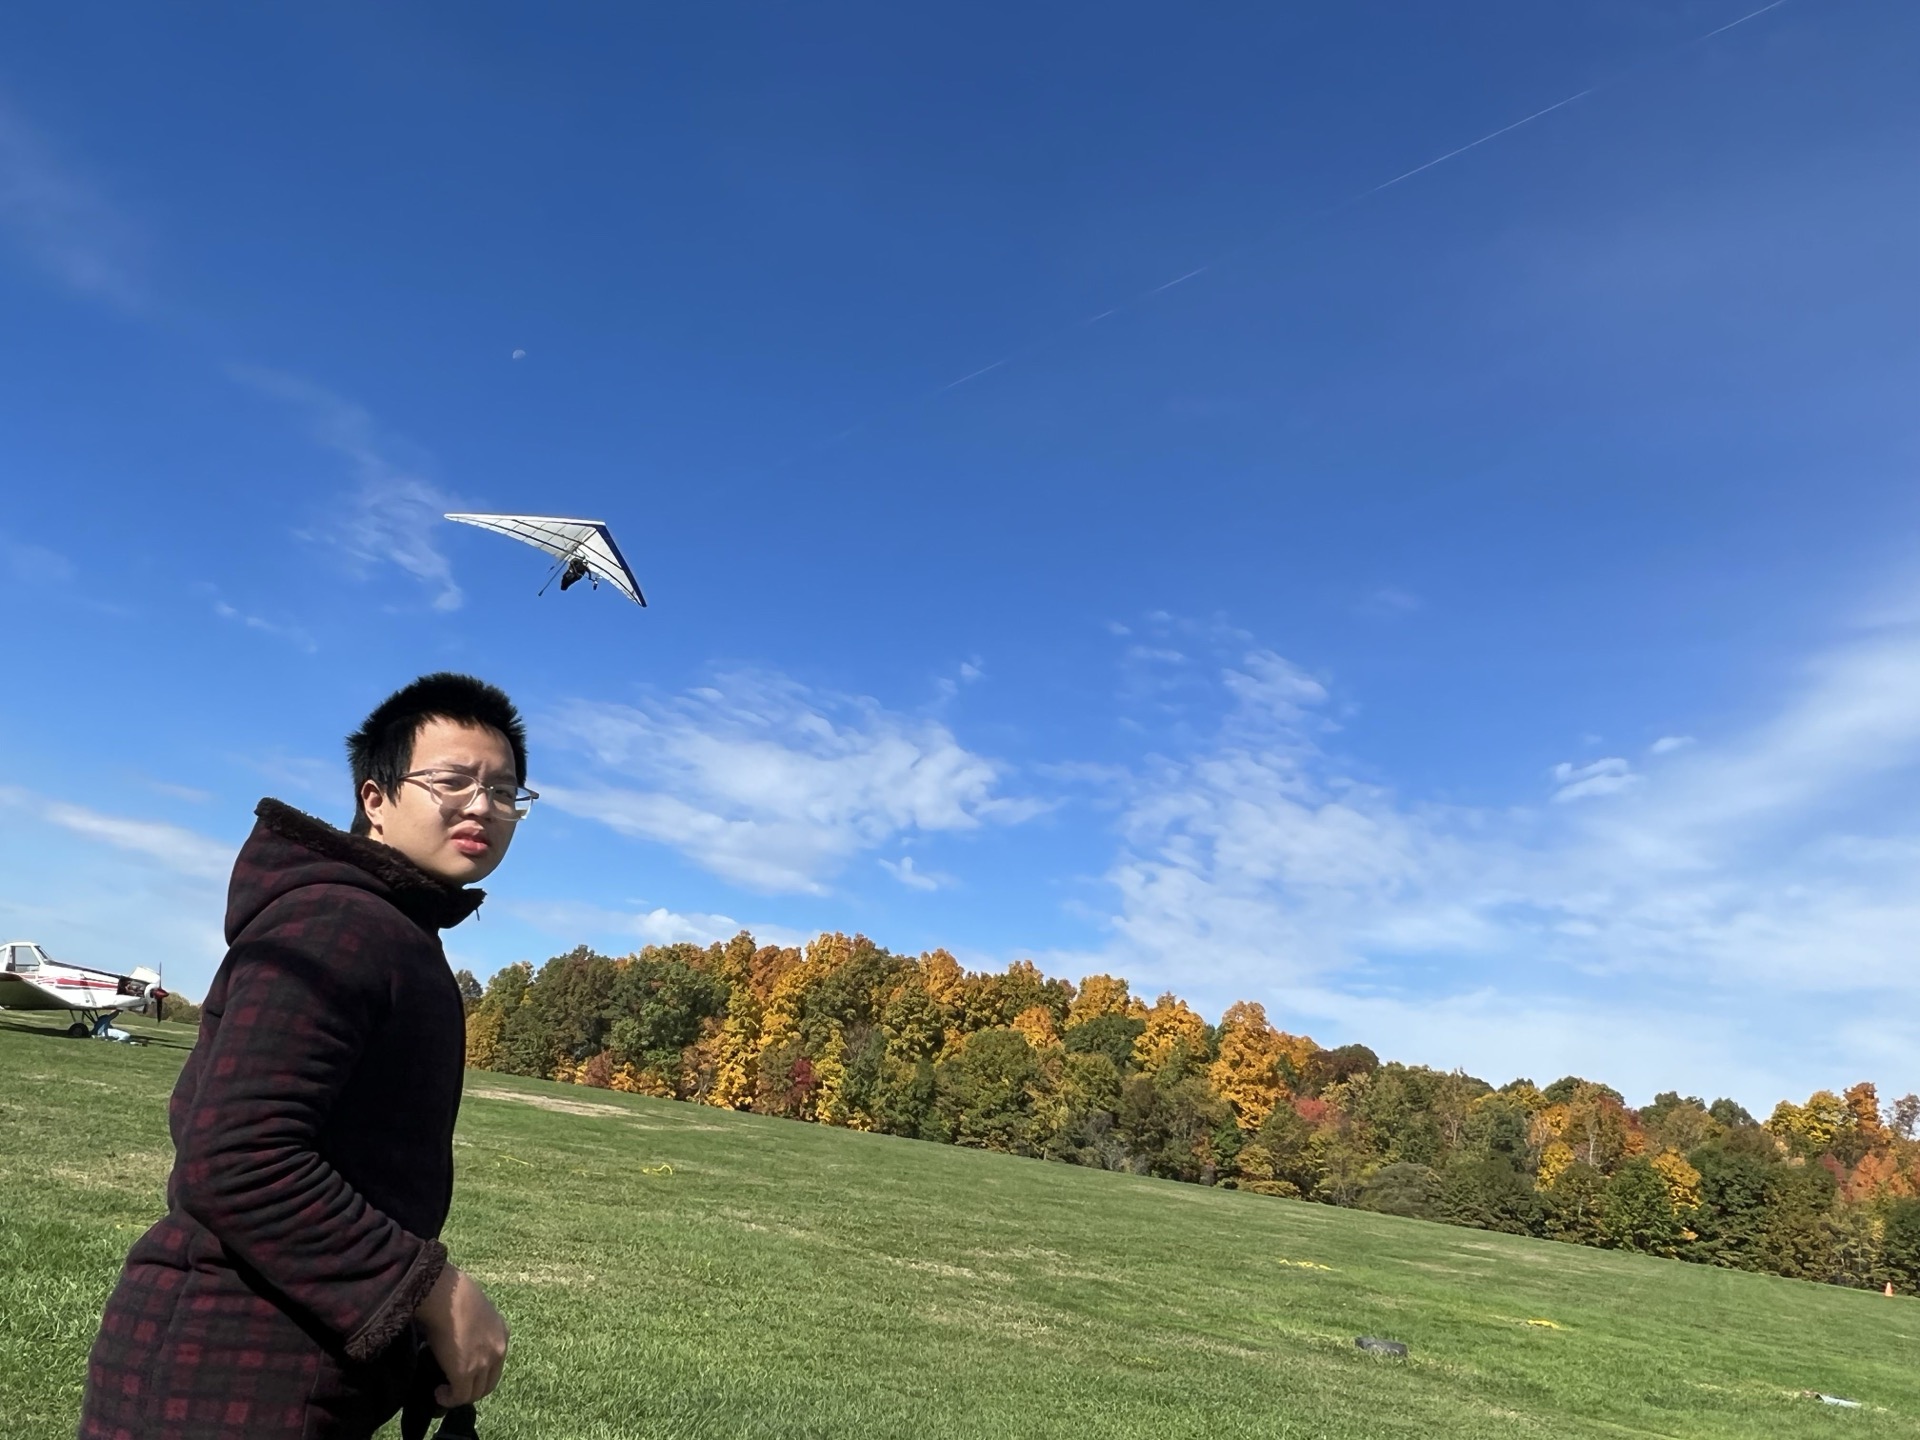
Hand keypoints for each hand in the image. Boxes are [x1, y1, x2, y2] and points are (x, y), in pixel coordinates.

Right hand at [414, 1263, 507, 1406]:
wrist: (447, 1295)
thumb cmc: (454, 1295)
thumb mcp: (475, 1312)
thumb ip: (474, 1328)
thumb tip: (459, 1338)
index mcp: (502, 1333)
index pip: (496, 1365)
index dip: (480, 1375)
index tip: (464, 1376)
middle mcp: (498, 1350)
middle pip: (488, 1384)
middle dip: (471, 1390)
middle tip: (453, 1388)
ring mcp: (483, 1363)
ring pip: (474, 1393)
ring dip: (459, 1396)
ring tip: (443, 1392)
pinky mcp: (465, 1373)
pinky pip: (459, 1397)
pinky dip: (449, 1400)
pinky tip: (438, 1393)